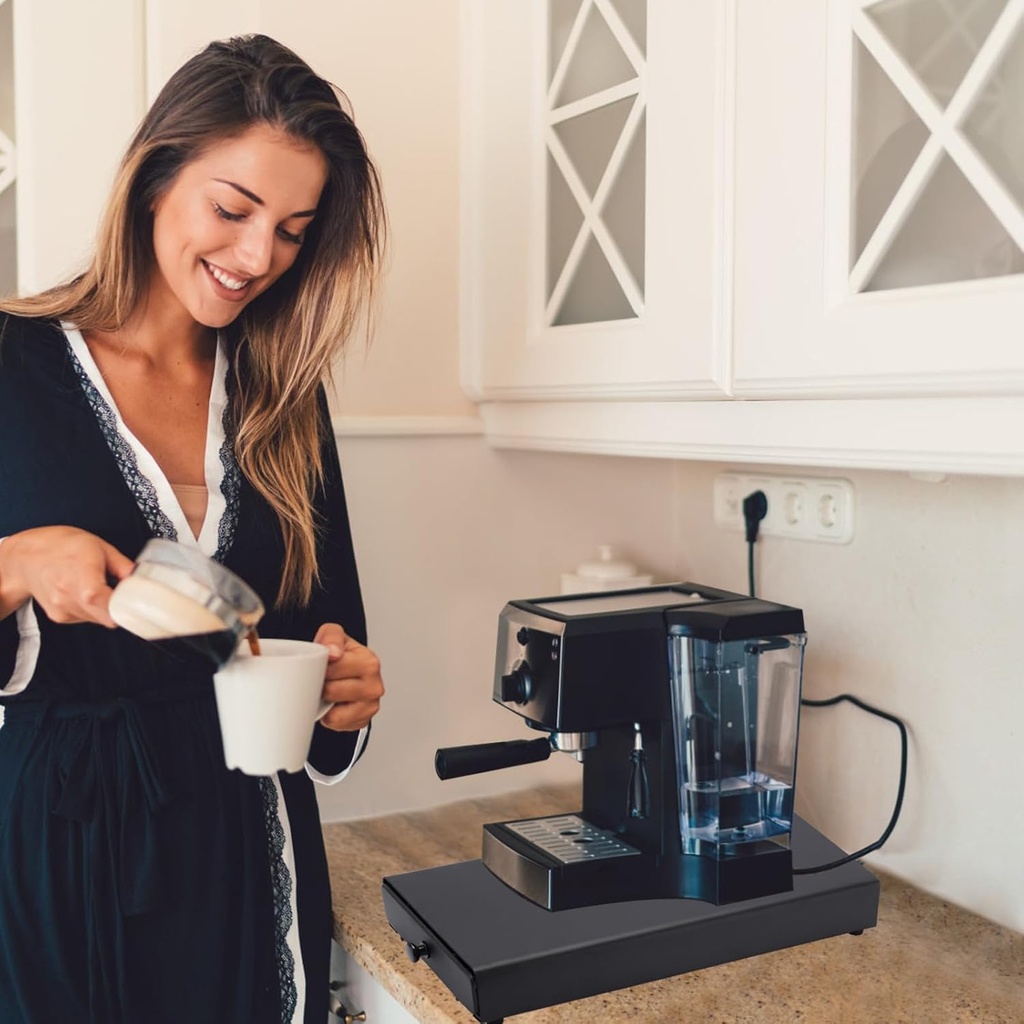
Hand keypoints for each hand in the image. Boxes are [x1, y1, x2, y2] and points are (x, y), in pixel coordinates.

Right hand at [0, 526, 134, 626]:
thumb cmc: (62, 547)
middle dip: (120, 608)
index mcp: (84, 582)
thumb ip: (124, 566)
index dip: (127, 608)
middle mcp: (71, 600)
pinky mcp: (60, 617)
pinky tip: (83, 591)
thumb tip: (142, 578)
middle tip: (121, 592)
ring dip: (105, 608)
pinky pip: (86, 617)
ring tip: (96, 585)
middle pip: (108, 618)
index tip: (136, 602)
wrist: (26, 557)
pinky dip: (91, 608)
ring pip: (98, 619)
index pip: (111, 608)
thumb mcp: (100, 547)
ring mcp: (64, 611)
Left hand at [314, 622, 383, 731]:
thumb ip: (331, 636)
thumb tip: (333, 652)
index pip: (334, 669)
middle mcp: (374, 685)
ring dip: (325, 703)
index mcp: (369, 662)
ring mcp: (370, 705)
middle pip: (331, 691)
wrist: (347, 671)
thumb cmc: (342, 655)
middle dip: (321, 686)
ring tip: (329, 692)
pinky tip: (334, 704)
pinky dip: (330, 716)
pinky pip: (336, 723)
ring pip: (334, 711)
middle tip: (324, 680)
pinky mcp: (363, 721)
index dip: (320, 668)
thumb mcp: (334, 635)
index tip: (321, 666)